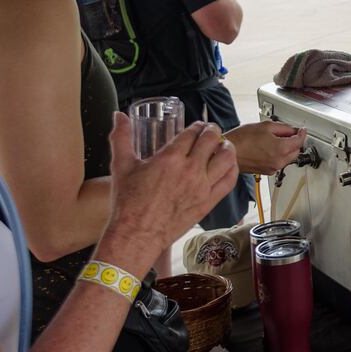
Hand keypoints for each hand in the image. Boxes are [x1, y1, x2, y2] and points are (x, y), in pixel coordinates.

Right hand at [105, 112, 238, 265]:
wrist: (136, 235)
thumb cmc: (127, 202)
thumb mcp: (121, 166)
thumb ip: (121, 138)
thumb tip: (118, 116)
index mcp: (170, 158)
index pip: (193, 132)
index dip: (197, 126)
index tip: (197, 127)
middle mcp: (189, 170)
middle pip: (212, 139)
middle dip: (212, 131)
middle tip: (210, 132)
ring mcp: (201, 187)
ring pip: (226, 158)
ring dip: (226, 147)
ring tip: (221, 146)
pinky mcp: (208, 202)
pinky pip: (229, 181)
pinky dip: (232, 169)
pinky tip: (227, 166)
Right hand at [229, 121, 307, 173]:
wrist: (228, 153)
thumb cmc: (241, 140)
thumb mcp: (266, 126)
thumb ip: (283, 128)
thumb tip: (293, 130)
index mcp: (281, 149)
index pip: (300, 141)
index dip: (302, 133)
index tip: (302, 130)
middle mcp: (279, 161)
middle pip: (296, 151)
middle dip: (294, 142)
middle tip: (288, 133)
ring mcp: (272, 168)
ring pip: (288, 158)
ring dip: (286, 149)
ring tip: (275, 139)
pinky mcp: (266, 171)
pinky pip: (278, 162)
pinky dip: (278, 155)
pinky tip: (268, 147)